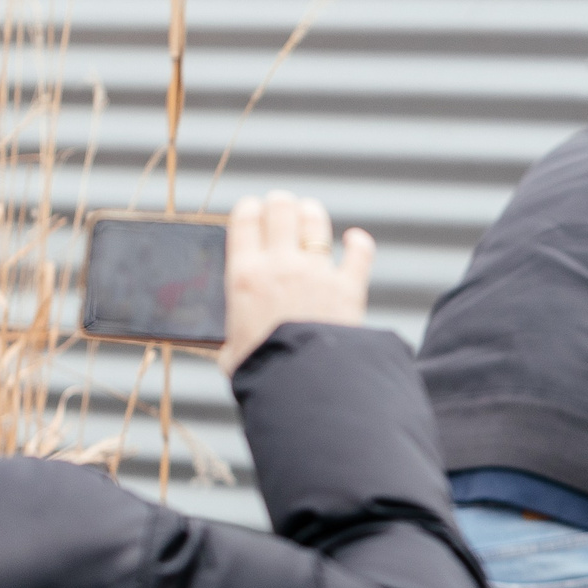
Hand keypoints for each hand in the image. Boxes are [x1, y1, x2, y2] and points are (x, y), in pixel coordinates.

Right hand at [218, 190, 374, 375]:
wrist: (304, 383)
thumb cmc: (262, 371)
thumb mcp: (231, 351)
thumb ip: (231, 338)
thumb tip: (229, 346)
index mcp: (244, 277)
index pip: (244, 222)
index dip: (249, 209)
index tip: (253, 208)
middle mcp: (280, 266)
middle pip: (280, 211)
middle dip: (281, 204)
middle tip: (282, 206)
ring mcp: (317, 273)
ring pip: (315, 223)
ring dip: (312, 214)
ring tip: (310, 213)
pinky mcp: (349, 287)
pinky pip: (359, 253)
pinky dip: (359, 244)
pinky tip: (355, 239)